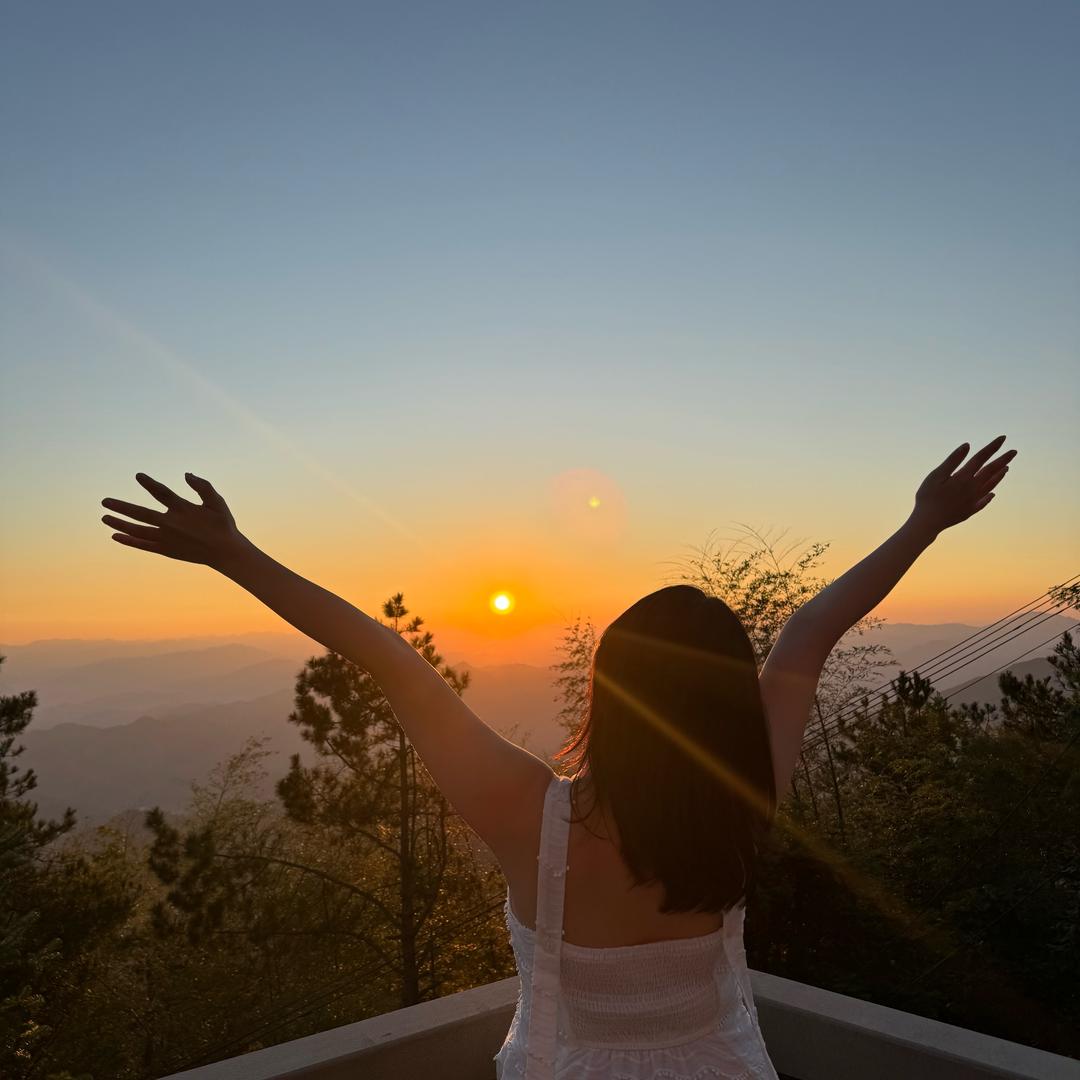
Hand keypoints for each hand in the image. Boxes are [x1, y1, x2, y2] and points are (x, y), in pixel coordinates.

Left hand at [101, 472, 249, 568]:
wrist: (225, 552)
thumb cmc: (222, 524)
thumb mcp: (218, 502)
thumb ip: (203, 486)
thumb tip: (186, 474)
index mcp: (183, 509)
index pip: (161, 493)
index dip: (149, 483)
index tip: (138, 476)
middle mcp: (171, 524)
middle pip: (140, 514)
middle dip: (121, 507)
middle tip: (104, 501)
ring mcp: (166, 539)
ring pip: (137, 530)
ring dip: (119, 524)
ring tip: (104, 517)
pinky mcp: (166, 550)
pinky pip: (143, 545)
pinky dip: (129, 541)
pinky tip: (116, 536)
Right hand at [911, 436, 1016, 534]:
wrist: (927, 523)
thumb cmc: (927, 497)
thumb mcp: (936, 476)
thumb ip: (952, 460)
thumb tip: (967, 445)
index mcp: (964, 477)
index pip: (981, 458)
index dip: (992, 447)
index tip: (1003, 438)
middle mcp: (972, 488)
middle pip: (991, 471)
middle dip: (1003, 460)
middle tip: (1014, 452)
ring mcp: (972, 501)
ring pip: (990, 486)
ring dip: (999, 476)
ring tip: (1006, 469)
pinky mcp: (969, 511)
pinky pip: (983, 502)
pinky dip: (989, 497)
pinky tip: (992, 494)